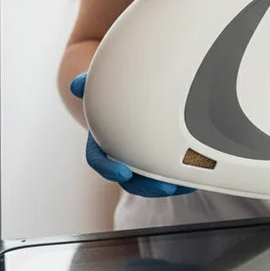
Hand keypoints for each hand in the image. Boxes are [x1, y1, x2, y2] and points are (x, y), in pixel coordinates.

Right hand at [71, 73, 194, 196]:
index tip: (122, 172)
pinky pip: (170, 177)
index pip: (98, 160)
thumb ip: (90, 84)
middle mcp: (120, 154)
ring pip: (150, 182)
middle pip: (129, 179)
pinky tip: (193, 175)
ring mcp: (141, 161)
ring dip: (165, 186)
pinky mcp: (161, 163)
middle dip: (145, 186)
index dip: (107, 168)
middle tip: (163, 186)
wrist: (139, 90)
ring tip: (180, 183)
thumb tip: (76, 86)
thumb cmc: (117, 90)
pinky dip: (182, 179)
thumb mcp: (103, 86)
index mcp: (101, 140)